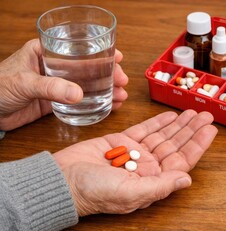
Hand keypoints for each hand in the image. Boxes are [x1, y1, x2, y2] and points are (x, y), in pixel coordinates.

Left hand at [0, 39, 127, 130]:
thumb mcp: (24, 83)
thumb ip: (51, 88)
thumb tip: (79, 94)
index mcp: (45, 52)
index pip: (77, 49)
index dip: (100, 52)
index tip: (117, 56)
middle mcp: (54, 67)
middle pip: (88, 67)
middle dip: (108, 74)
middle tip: (122, 81)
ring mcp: (57, 84)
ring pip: (87, 85)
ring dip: (106, 90)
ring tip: (121, 96)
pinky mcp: (56, 101)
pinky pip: (80, 101)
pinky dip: (95, 104)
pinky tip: (109, 106)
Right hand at [53, 110, 217, 215]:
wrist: (62, 179)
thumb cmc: (93, 192)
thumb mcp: (130, 192)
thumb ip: (160, 186)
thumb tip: (188, 180)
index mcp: (152, 181)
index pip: (182, 161)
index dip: (197, 145)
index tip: (210, 130)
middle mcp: (147, 167)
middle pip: (175, 145)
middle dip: (191, 130)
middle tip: (206, 114)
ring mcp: (135, 153)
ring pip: (162, 135)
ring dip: (178, 123)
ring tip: (193, 111)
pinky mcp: (121, 140)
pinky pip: (144, 129)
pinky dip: (157, 122)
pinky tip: (170, 115)